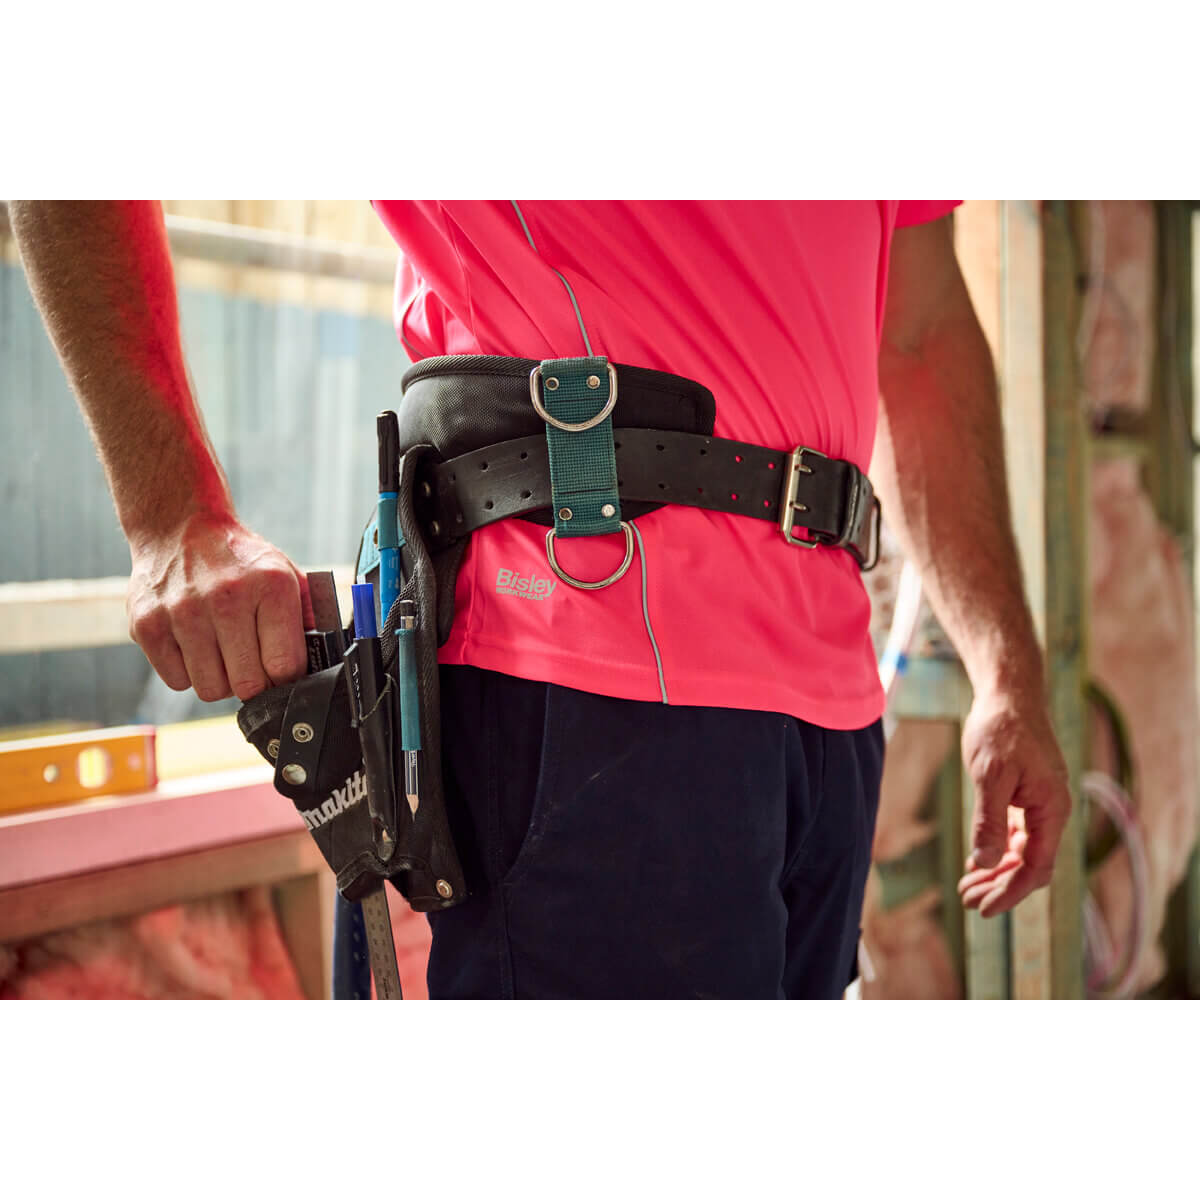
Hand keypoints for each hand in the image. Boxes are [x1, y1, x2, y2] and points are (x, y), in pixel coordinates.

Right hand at [126, 512, 312, 702]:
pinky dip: (187, 672)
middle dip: (254, 683)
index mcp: (270, 586)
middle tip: (250, 663)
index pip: (285, 666)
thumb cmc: (239, 559)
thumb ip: (308, 616)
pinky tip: (194, 644)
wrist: (179, 527)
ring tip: (221, 651)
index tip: (279, 671)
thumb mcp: (285, 574)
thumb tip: (323, 659)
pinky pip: (177, 681)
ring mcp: (183, 613)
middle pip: (248, 685)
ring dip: (219, 680)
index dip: (285, 678)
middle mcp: (226, 599)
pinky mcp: (148, 625)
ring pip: (210, 689)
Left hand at [955, 684, 1071, 916]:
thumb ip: (990, 820)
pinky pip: (1019, 834)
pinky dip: (1000, 850)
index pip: (1036, 867)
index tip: (983, 909)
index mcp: (1051, 809)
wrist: (1008, 694)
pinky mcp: (1028, 795)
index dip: (1011, 892)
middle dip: (1000, 887)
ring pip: (1024, 852)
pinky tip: (979, 861)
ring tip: (968, 887)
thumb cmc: (999, 730)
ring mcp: (1041, 803)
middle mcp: (1052, 810)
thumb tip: (986, 863)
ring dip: (997, 871)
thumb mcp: (990, 776)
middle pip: (1031, 865)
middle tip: (966, 900)